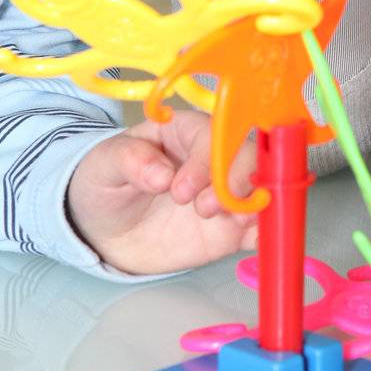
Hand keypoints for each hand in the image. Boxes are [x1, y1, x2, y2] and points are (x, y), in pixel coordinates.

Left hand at [67, 111, 257, 274]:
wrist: (106, 230)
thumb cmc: (106, 183)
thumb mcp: (104, 165)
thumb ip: (129, 161)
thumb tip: (160, 173)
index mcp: (185, 131)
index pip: (211, 135)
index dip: (205, 160)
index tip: (180, 190)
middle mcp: (214, 158)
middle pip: (247, 158)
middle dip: (236, 182)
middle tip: (204, 210)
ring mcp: (226, 194)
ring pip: (261, 190)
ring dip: (258, 205)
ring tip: (235, 224)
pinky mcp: (231, 228)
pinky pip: (259, 228)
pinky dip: (267, 232)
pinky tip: (260, 239)